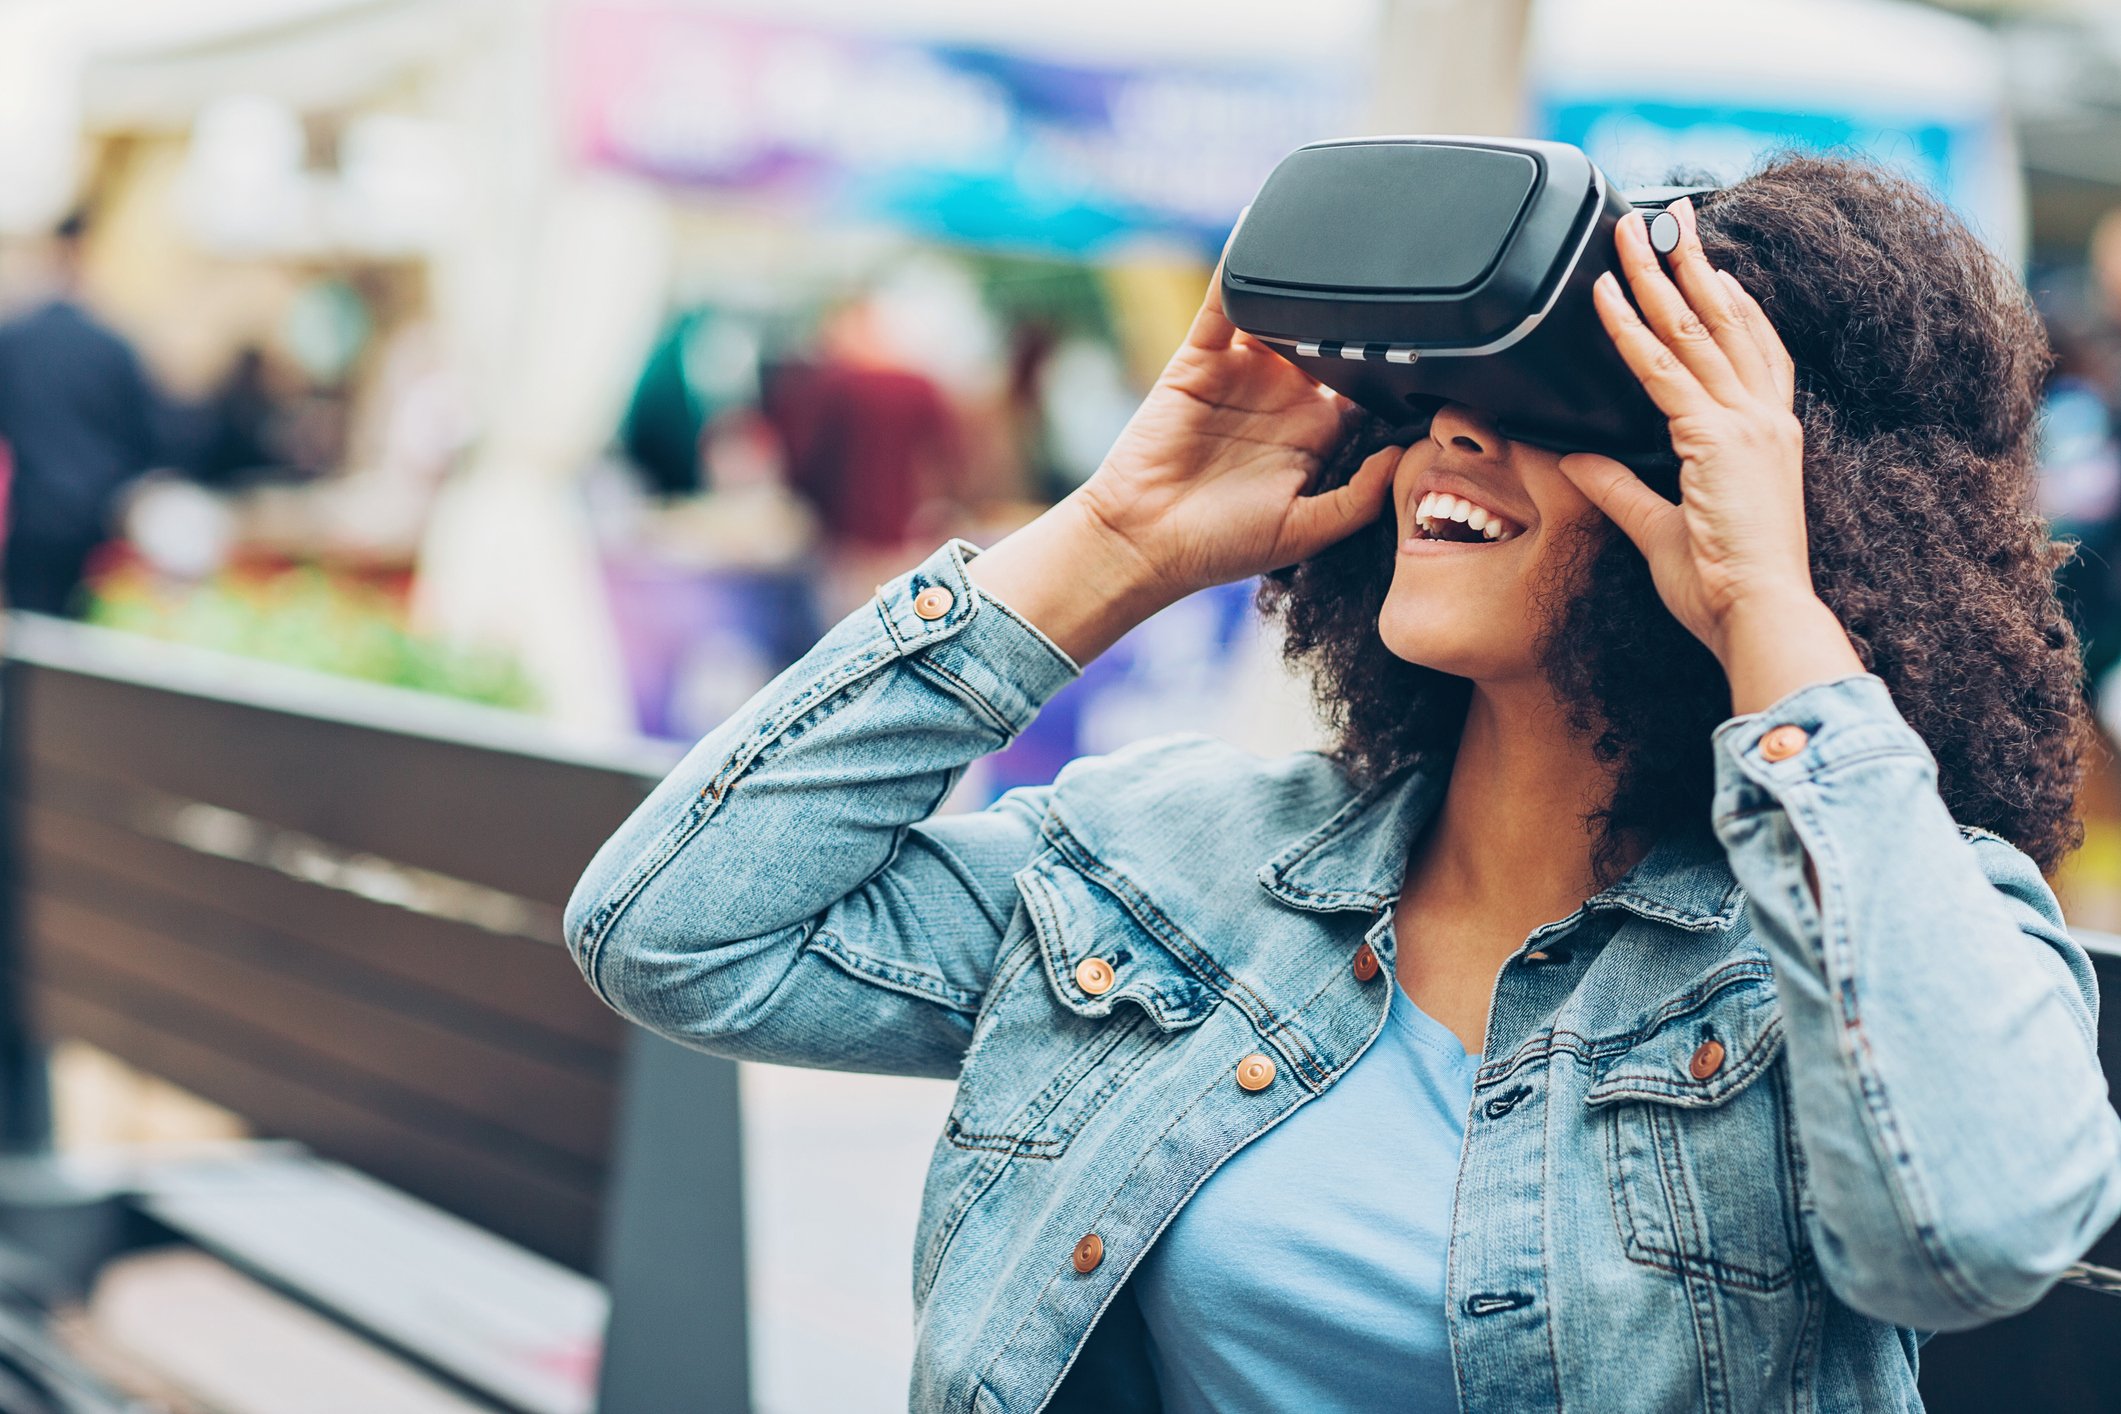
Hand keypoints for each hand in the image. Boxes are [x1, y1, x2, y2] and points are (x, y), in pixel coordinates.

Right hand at [1071, 260, 1396, 599]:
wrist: (1144, 540)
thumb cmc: (1220, 546)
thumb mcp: (1305, 532)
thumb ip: (1359, 498)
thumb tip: (1404, 453)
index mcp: (1316, 437)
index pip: (1368, 388)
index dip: (1394, 366)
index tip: (1431, 345)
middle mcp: (1284, 398)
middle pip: (1332, 339)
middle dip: (1358, 316)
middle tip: (1394, 286)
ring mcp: (1243, 373)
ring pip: (1285, 314)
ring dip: (1306, 289)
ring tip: (1338, 258)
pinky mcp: (1202, 358)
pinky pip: (1223, 304)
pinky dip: (1238, 270)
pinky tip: (1259, 238)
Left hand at [1556, 199, 1862, 709]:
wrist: (1761, 616)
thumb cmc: (1725, 590)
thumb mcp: (1663, 529)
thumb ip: (1620, 488)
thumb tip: (1577, 459)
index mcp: (1767, 438)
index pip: (1753, 350)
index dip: (1732, 302)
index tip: (1711, 265)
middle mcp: (1763, 420)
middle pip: (1727, 320)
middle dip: (1694, 263)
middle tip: (1671, 216)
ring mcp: (1744, 425)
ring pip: (1694, 329)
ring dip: (1660, 275)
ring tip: (1633, 231)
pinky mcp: (1717, 439)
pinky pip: (1661, 369)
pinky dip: (1631, 328)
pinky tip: (1608, 296)